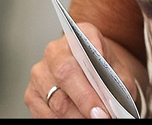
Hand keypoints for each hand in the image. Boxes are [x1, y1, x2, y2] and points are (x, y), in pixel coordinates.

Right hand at [25, 23, 145, 118]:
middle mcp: (55, 51)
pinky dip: (64, 121)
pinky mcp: (32, 95)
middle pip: (66, 74)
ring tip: (96, 119)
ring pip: (56, 99)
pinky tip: (80, 120)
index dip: (93, 53)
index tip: (104, 71)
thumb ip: (118, 82)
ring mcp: (40, 73)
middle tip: (102, 114)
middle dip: (86, 99)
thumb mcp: (119, 72)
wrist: (94, 74)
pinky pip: (46, 113)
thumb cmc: (106, 71)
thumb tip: (112, 101)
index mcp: (80, 36)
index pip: (85, 39)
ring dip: (76, 115)